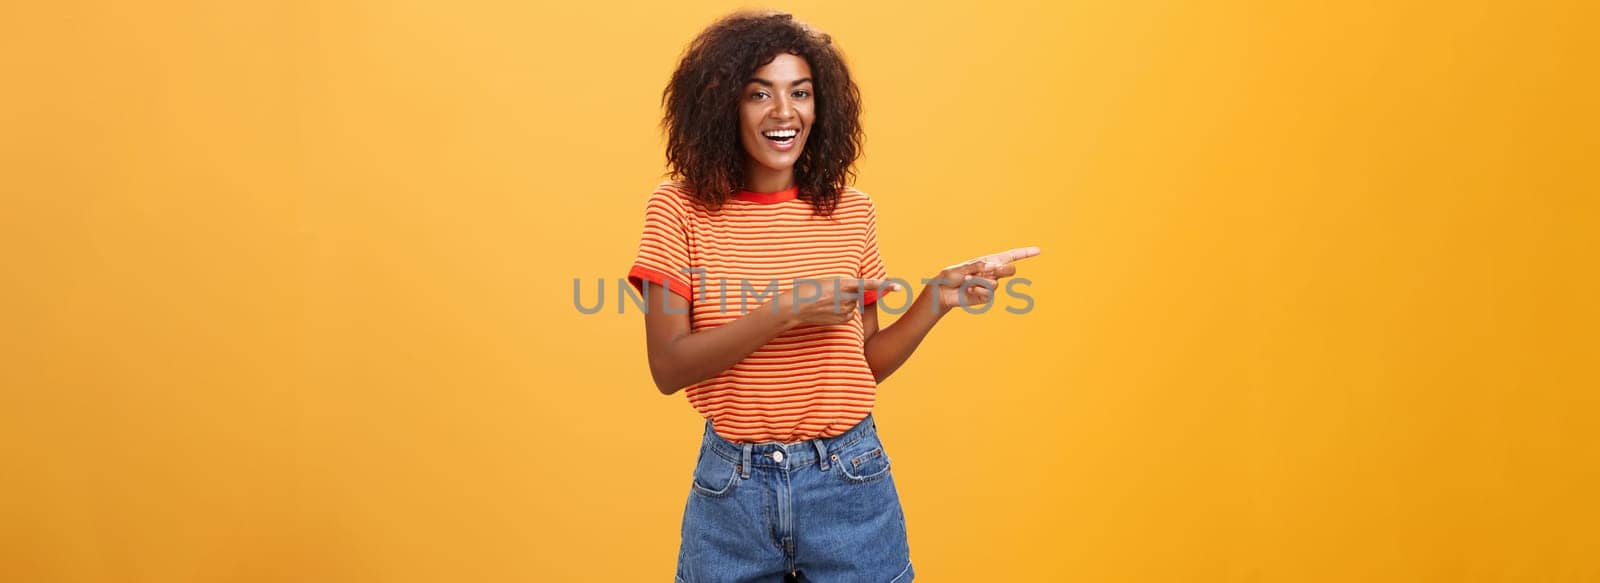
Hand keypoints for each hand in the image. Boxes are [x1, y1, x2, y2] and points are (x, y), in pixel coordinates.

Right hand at [769, 277, 899, 326]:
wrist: (796, 307)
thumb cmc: (809, 289)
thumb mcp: (828, 281)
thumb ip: (845, 284)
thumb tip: (856, 291)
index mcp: (844, 284)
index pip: (868, 285)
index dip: (884, 286)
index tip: (898, 287)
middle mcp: (847, 298)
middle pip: (858, 295)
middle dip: (851, 294)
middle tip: (833, 293)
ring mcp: (844, 310)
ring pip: (853, 305)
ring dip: (845, 303)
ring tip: (827, 302)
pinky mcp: (842, 320)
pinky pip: (849, 315)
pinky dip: (843, 312)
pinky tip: (829, 310)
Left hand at [929, 246, 1040, 311]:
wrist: (943, 292)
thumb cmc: (950, 276)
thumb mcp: (962, 267)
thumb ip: (978, 266)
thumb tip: (993, 267)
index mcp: (989, 261)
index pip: (1011, 256)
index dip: (1025, 253)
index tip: (1038, 250)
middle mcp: (992, 272)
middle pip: (1010, 270)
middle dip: (1002, 270)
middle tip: (989, 270)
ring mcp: (990, 285)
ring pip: (996, 283)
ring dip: (981, 281)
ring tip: (968, 281)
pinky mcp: (986, 296)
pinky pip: (989, 293)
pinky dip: (978, 290)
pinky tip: (968, 289)